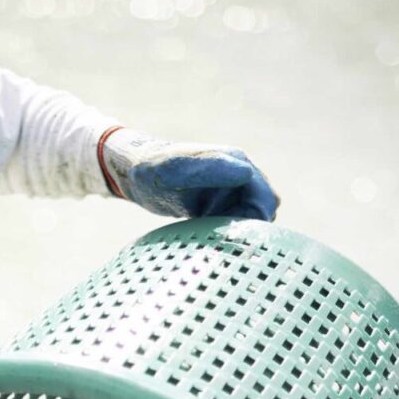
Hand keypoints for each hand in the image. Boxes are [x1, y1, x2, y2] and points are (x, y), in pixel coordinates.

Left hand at [100, 128, 278, 221]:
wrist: (134, 173)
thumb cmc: (153, 169)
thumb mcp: (177, 169)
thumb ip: (211, 169)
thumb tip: (246, 174)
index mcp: (236, 162)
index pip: (265, 198)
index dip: (253, 219)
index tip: (227, 230)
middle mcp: (238, 174)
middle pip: (264, 210)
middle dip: (248, 227)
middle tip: (217, 236)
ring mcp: (230, 189)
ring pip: (252, 218)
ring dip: (238, 231)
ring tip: (209, 234)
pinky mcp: (219, 203)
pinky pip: (236, 223)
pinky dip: (228, 234)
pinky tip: (206, 236)